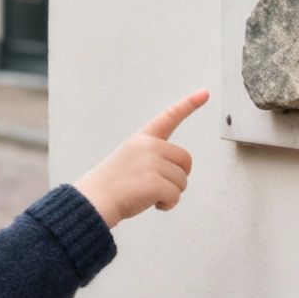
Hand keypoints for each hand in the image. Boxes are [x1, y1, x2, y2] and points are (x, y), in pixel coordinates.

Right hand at [72, 89, 207, 227]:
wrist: (94, 201)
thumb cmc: (111, 186)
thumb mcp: (129, 159)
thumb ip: (153, 158)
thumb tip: (179, 172)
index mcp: (142, 139)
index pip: (168, 117)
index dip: (188, 104)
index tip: (204, 93)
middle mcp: (148, 147)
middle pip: (185, 160)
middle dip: (179, 176)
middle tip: (161, 185)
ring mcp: (152, 164)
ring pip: (182, 181)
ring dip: (171, 193)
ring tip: (149, 195)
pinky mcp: (155, 182)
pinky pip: (176, 195)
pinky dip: (168, 204)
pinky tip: (154, 204)